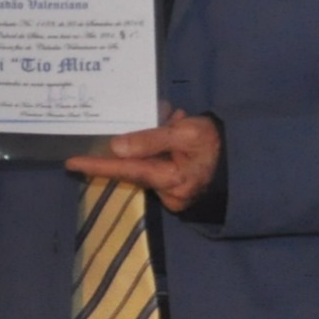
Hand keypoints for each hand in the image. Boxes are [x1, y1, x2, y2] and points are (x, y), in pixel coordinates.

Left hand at [66, 109, 222, 210]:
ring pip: (149, 168)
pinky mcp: (178, 197)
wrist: (246, 159)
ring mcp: (174, 199)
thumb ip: (151, 139)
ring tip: (178, 122)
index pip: (124, 170)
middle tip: (163, 119)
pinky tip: (180, 135)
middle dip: (140, 143)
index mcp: (169, 178)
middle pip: (137, 168)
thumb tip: (116, 147)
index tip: (71, 163)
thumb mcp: (186, 132)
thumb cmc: (216, 142)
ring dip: (156, 146)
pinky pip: (160, 173)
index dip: (97, 166)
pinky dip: (164, 154)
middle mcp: (168, 194)